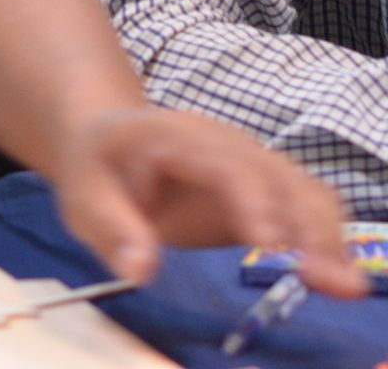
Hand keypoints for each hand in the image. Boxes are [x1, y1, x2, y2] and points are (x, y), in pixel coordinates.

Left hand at [54, 108, 365, 296]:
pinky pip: (306, 202)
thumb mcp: (85, 199)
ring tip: (338, 284)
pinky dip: (325, 236)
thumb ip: (113, 231)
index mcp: (172, 137)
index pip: (223, 164)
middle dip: (306, 225)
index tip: (269, 241)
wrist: (106, 141)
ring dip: (325, 234)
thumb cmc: (96, 171)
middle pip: (277, 176)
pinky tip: (332, 274)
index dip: (251, 200)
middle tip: (323, 279)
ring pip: (303, 188)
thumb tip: (141, 270)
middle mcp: (221, 143)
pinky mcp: (263, 185)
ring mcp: (247, 160)